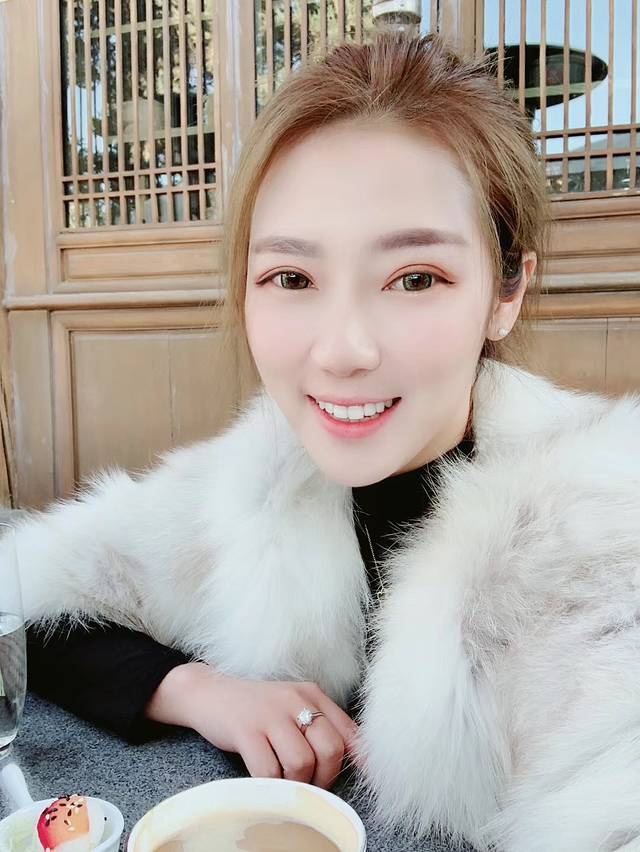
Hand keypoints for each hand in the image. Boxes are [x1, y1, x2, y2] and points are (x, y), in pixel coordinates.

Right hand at [146, 662, 358, 788]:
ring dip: (295, 783)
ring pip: (301, 763)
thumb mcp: (292, 707)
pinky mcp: (246, 730)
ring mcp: (270, 714)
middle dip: (324, 778)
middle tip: (309, 783)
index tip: (362, 780)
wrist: (209, 693)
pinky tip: (264, 780)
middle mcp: (295, 700)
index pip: (349, 731)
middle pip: (331, 750)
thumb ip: (321, 727)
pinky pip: (268, 771)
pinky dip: (270, 785)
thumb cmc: (257, 708)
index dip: (360, 761)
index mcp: (312, 694)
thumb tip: (358, 760)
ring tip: (284, 780)